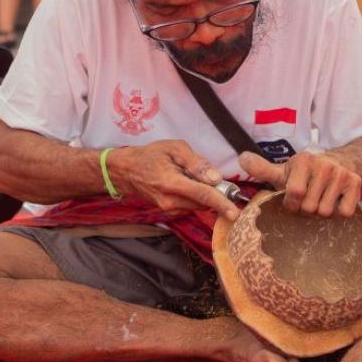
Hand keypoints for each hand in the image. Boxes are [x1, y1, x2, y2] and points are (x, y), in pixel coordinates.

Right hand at [110, 140, 239, 218]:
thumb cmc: (150, 155)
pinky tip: (187, 184)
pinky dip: (195, 197)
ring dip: (205, 195)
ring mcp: (168, 208)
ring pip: (198, 205)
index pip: (202, 196)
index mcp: (171, 183)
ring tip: (194, 177)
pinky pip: (190, 206)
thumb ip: (196, 162)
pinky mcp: (168, 211)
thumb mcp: (174, 148)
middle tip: (216, 181)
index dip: (221, 204)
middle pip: (203, 203)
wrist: (126, 171)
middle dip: (216, 195)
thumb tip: (215, 178)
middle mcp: (170, 201)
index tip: (235, 213)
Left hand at [239, 150, 361, 218]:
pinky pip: (343, 212)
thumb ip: (263, 169)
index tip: (294, 199)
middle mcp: (323, 164)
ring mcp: (340, 173)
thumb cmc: (305, 174)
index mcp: (303, 160)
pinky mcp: (355, 183)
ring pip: (326, 211)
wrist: (339, 164)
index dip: (292, 204)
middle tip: (311, 198)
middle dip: (308, 209)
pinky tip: (336, 200)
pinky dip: (339, 212)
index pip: (295, 194)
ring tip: (322, 198)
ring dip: (322, 211)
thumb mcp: (284, 171)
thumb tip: (241, 158)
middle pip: (310, 206)